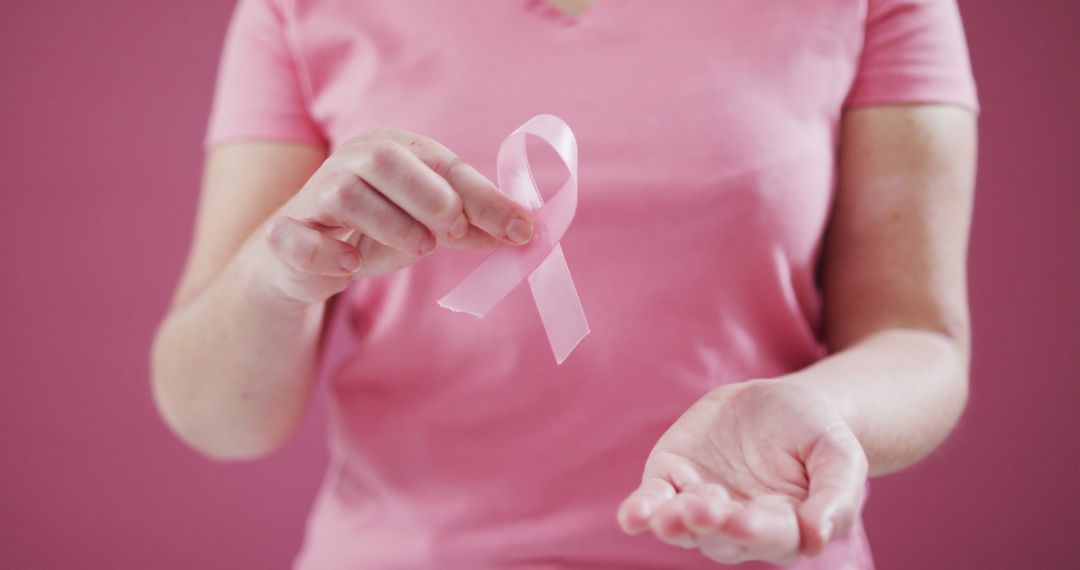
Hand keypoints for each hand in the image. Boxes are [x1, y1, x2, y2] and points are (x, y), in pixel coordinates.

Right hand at [258, 128, 535, 303]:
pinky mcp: (284, 235)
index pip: (444, 165)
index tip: (522, 230)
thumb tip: (522, 233)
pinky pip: (301, 237)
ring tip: (416, 247)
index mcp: (391, 148)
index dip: (485, 198)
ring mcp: (312, 196)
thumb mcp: (428, 225)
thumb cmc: (374, 231)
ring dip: (390, 224)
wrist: (301, 259)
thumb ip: (470, 224)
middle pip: (384, 159)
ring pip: (346, 193)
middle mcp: (349, 161)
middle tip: (453, 231)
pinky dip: (329, 252)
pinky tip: (351, 265)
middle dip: (430, 197)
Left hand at [617, 380, 867, 564]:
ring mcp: (702, 505)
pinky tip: (631, 518)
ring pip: (685, 525)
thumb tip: (817, 540)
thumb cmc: (816, 434)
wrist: (777, 400)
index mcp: (787, 527)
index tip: (745, 522)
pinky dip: (641, 510)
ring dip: (676, 523)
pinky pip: (653, 500)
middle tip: (704, 511)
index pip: (773, 536)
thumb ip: (836, 496)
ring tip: (667, 518)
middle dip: (713, 525)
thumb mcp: (839, 455)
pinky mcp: (671, 480)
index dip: (759, 531)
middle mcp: (740, 527)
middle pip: (724, 536)